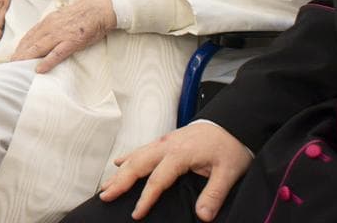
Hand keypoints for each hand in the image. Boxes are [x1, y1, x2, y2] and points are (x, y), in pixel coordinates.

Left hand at [12, 0, 115, 72]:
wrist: (98, 9)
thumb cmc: (81, 14)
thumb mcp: (61, 18)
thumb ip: (51, 26)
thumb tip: (42, 36)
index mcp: (47, 22)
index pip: (28, 36)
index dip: (19, 47)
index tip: (12, 55)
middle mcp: (50, 28)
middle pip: (29, 43)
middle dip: (18, 54)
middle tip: (9, 65)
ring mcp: (60, 35)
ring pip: (38, 48)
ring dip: (26, 58)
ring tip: (17, 67)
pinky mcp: (71, 42)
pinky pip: (57, 53)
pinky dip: (47, 62)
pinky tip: (39, 69)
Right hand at [98, 122, 251, 220]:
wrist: (231, 123)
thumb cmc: (229, 146)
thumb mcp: (228, 172)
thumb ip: (214, 194)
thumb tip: (202, 215)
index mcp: (179, 154)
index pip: (157, 180)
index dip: (145, 198)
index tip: (136, 213)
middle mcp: (166, 146)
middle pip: (137, 165)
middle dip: (119, 181)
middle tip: (104, 196)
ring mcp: (163, 142)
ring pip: (135, 157)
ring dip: (119, 172)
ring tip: (106, 185)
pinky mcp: (165, 141)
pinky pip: (141, 149)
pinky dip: (127, 157)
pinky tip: (118, 163)